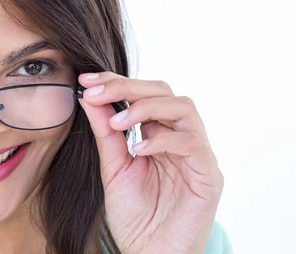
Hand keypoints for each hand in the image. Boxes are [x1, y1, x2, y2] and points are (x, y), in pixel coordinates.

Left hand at [78, 72, 223, 253]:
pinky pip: (192, 143)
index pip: (143, 94)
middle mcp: (180, 137)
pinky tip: (137, 150)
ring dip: (145, 107)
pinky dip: (162, 140)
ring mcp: (197, 154)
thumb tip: (88, 95)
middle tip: (96, 92)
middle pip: (164, 91)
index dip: (116, 81)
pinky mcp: (209, 175)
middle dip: (127, 87)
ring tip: (116, 122)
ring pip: (183, 107)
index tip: (86, 80)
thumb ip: (105, 132)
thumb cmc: (135, 216)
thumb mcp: (113, 167)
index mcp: (158, 134)